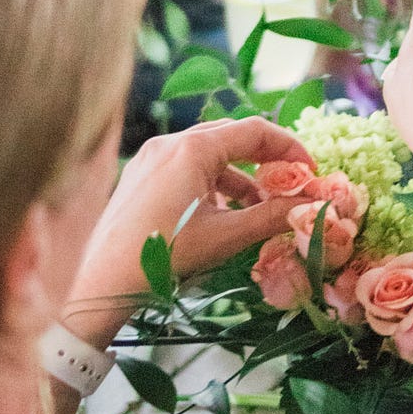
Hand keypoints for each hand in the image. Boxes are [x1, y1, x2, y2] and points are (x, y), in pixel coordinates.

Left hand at [65, 117, 314, 346]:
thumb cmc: (164, 256)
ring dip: (241, 175)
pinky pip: (187, 167)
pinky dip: (213, 183)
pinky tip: (222, 213)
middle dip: (267, 159)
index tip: (310, 172)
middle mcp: (170, 143)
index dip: (290, 148)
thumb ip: (272, 216)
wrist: (100, 283)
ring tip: (259, 206)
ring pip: (209, 153)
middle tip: (291, 183)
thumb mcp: (225, 236)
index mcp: (193, 148)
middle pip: (232, 136)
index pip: (256, 130)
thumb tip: (312, 207)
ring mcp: (151, 157)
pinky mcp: (140, 175)